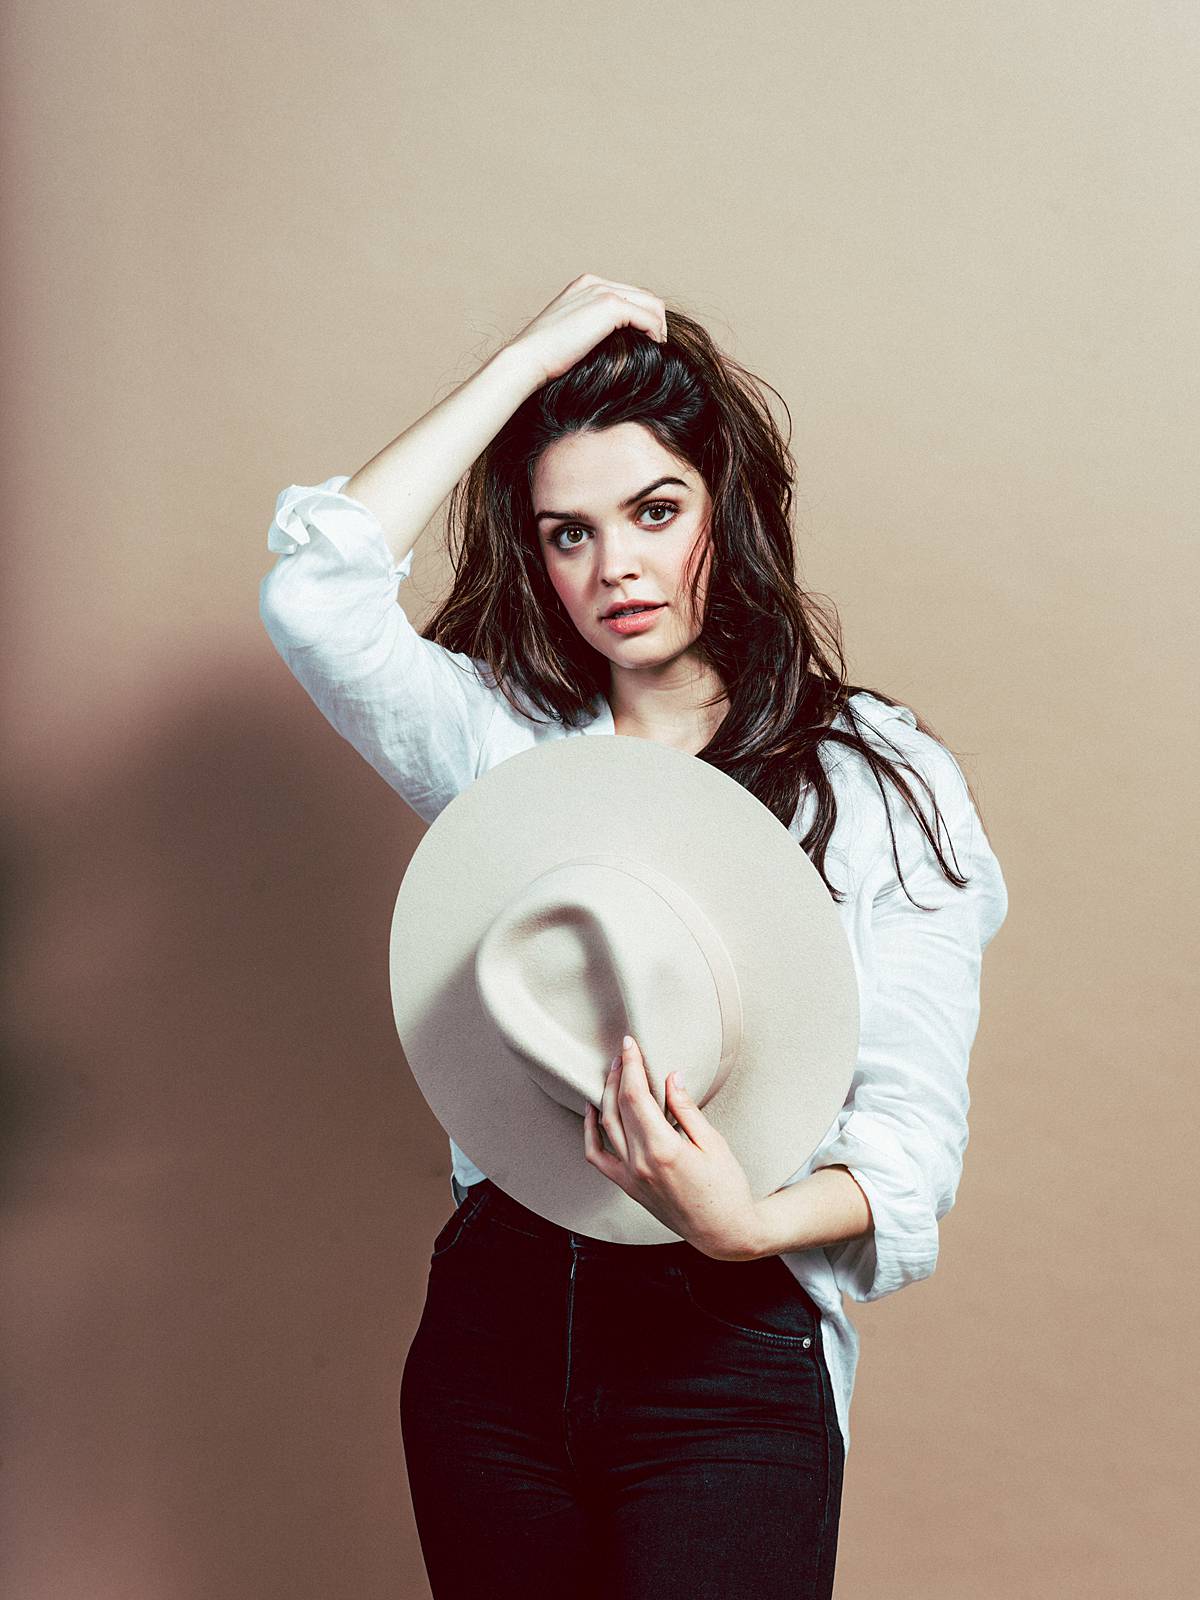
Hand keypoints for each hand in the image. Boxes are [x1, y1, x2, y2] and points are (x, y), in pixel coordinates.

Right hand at [503, 273, 667, 388]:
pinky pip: (648, 318)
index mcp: (584, 286)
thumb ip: (589, 329)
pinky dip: (656, 333)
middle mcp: (595, 282)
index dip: (641, 315)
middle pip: (643, 296)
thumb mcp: (569, 335)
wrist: (527, 359)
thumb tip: (611, 345)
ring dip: (660, 327)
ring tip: (659, 348)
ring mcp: (602, 291)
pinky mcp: (610, 306)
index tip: (646, 339)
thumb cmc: (543, 358)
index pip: (627, 294)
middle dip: (655, 320)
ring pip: (651, 304)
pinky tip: (655, 349)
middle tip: (659, 345)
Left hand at [583, 1034, 762, 1261]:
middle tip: (623, 1052)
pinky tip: (593, 1112)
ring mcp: (631, 1176)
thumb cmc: (726, 1187)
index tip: (630, 1044)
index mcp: (663, 1149)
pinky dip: (590, 1132)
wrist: (722, 1231)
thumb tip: (670, 1077)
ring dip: (606, 1095)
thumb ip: (687, 1109)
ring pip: (606, 1126)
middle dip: (619, 1074)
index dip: (631, 1065)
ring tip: (613, 1073)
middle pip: (618, 1106)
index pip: (636, 1096)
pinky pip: (598, 1157)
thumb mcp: (713, 1143)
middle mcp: (640, 1162)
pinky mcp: (628, 1186)